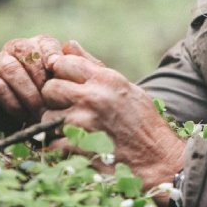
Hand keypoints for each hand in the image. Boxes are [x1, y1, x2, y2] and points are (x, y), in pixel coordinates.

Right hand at [0, 37, 103, 129]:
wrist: (25, 120)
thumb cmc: (53, 97)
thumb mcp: (70, 82)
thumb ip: (76, 64)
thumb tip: (72, 44)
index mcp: (38, 45)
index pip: (45, 42)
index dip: (52, 54)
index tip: (56, 68)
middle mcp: (16, 49)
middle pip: (25, 51)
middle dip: (40, 75)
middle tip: (51, 96)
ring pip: (10, 68)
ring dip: (27, 91)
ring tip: (40, 110)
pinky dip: (13, 102)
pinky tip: (24, 114)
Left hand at [40, 55, 184, 192]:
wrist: (159, 162)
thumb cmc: (145, 124)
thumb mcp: (126, 89)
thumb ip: (94, 68)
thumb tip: (68, 45)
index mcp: (108, 80)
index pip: (64, 62)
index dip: (62, 73)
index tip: (68, 85)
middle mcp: (93, 97)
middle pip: (50, 88)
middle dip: (56, 100)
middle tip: (71, 111)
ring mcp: (83, 123)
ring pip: (47, 116)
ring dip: (57, 126)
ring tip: (79, 132)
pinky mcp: (76, 147)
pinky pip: (51, 143)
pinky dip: (61, 148)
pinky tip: (79, 148)